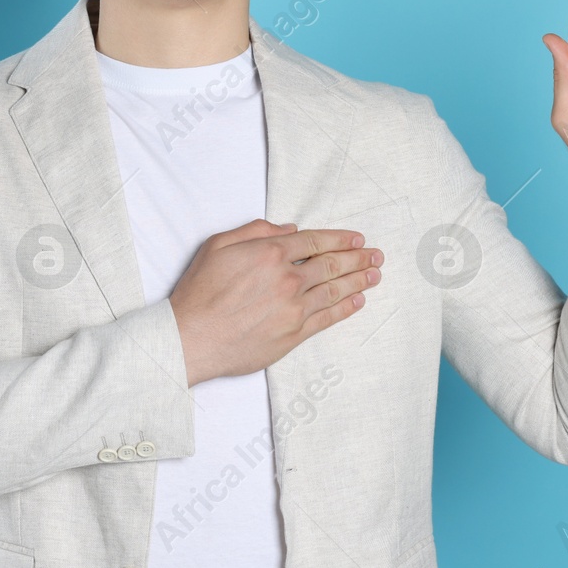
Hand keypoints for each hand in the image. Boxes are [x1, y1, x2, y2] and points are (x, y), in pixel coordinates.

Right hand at [169, 219, 383, 387]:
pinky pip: (328, 318)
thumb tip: (288, 229)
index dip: (339, 239)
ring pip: (334, 290)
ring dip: (358, 281)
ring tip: (375, 274)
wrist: (191, 337)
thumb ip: (254, 231)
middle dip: (358, 258)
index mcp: (270, 253)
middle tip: (376, 255)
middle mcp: (287, 279)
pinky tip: (358, 301)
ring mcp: (293, 308)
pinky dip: (346, 308)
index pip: (314, 242)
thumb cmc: (200, 292)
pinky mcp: (293, 334)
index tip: (357, 238)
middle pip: (331, 265)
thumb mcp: (218, 245)